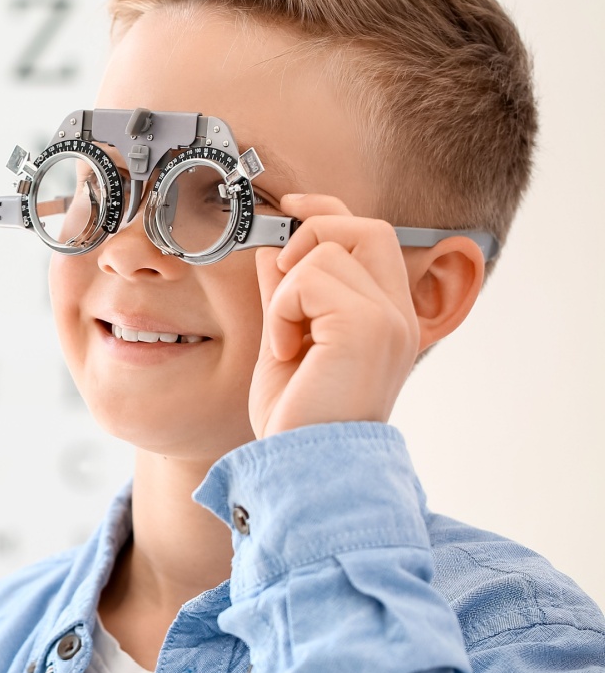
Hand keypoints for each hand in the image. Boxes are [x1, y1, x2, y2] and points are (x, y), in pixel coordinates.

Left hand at [248, 194, 420, 438]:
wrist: (307, 468)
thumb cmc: (298, 419)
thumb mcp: (285, 343)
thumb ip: (286, 295)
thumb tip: (273, 247)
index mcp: (386, 316)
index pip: (368, 235)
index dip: (329, 209)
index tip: (290, 204)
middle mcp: (399, 314)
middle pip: (364, 226)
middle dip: (312, 235)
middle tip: (282, 288)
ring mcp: (389, 319)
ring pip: (327, 250)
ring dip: (287, 292)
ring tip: (287, 340)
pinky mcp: (369, 326)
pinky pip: (310, 278)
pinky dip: (283, 310)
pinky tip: (288, 350)